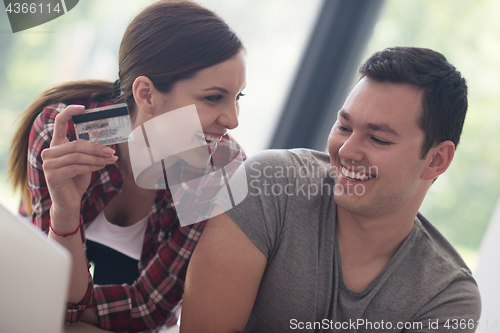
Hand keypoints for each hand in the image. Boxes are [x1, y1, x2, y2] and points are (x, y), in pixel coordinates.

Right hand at [41, 105, 117, 222]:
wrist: (69, 202)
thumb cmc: (77, 180)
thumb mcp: (84, 162)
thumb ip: (89, 151)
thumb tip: (108, 143)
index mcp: (56, 145)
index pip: (59, 123)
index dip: (69, 112)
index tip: (83, 108)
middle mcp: (49, 152)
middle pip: (76, 144)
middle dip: (96, 148)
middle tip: (112, 151)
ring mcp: (48, 164)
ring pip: (78, 156)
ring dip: (97, 158)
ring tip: (111, 159)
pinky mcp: (52, 175)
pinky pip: (76, 168)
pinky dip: (91, 167)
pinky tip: (101, 166)